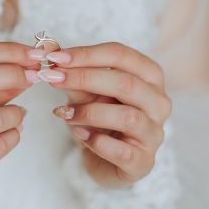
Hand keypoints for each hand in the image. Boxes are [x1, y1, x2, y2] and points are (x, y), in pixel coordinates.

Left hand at [38, 42, 171, 188]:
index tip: (54, 57)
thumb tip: (49, 46)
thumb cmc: (99, 118)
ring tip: (64, 114)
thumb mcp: (83, 91)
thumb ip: (71, 70)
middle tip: (52, 79)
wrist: (105, 159)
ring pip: (127, 116)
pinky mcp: (144, 162)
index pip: (121, 55)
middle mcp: (159, 102)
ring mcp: (154, 133)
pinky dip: (97, 142)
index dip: (86, 54)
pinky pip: (123, 151)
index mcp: (149, 76)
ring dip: (89, 112)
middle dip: (84, 78)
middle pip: (125, 82)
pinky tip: (80, 136)